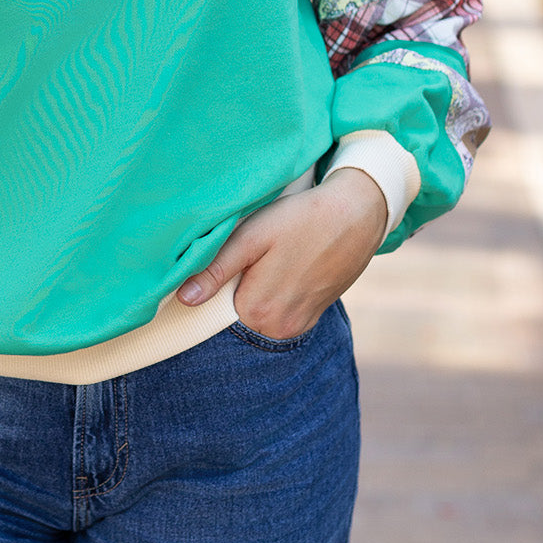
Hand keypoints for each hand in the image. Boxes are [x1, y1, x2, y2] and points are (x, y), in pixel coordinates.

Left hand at [176, 167, 387, 339]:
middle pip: (238, 312)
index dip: (215, 283)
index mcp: (258, 311)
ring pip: (260, 311)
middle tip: (253, 253)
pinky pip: (281, 310)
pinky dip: (277, 292)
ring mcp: (300, 325)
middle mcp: (279, 328)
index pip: (215, 308)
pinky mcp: (314, 315)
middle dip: (237, 285)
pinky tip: (288, 265)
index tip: (227, 261)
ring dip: (258, 289)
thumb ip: (216, 269)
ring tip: (272, 258)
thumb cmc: (301, 219)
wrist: (357, 214)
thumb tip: (184, 299)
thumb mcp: (252, 237)